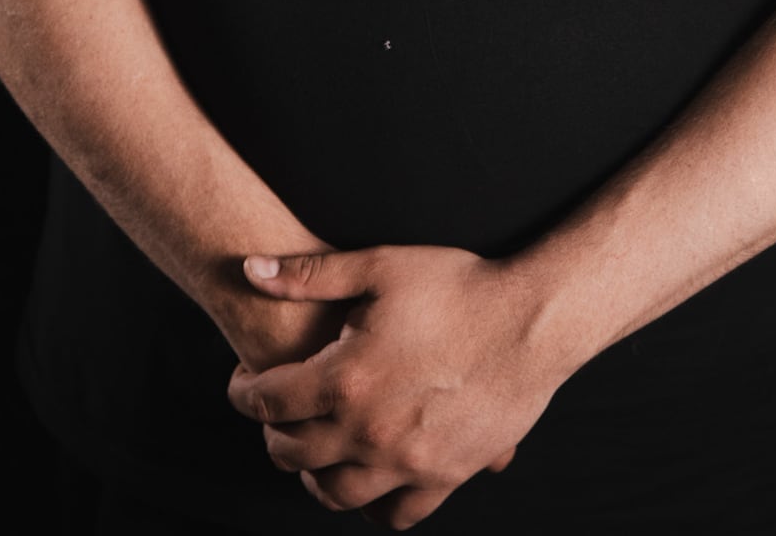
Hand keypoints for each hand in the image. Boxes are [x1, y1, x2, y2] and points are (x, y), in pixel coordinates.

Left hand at [227, 244, 559, 527]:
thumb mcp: (381, 265)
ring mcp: (407, 462)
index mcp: (346, 379)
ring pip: (335, 493)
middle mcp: (369, 432)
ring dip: (313, 474)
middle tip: (277, 411)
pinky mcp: (444, 477)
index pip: (268, 401)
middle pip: (293, 452)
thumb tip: (249, 268)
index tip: (244, 381)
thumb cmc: (458, 286)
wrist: (531, 321)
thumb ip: (310, 273)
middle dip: (272, 431)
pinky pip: (396, 514)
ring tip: (315, 447)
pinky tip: (367, 477)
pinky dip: (372, 505)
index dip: (244, 390)